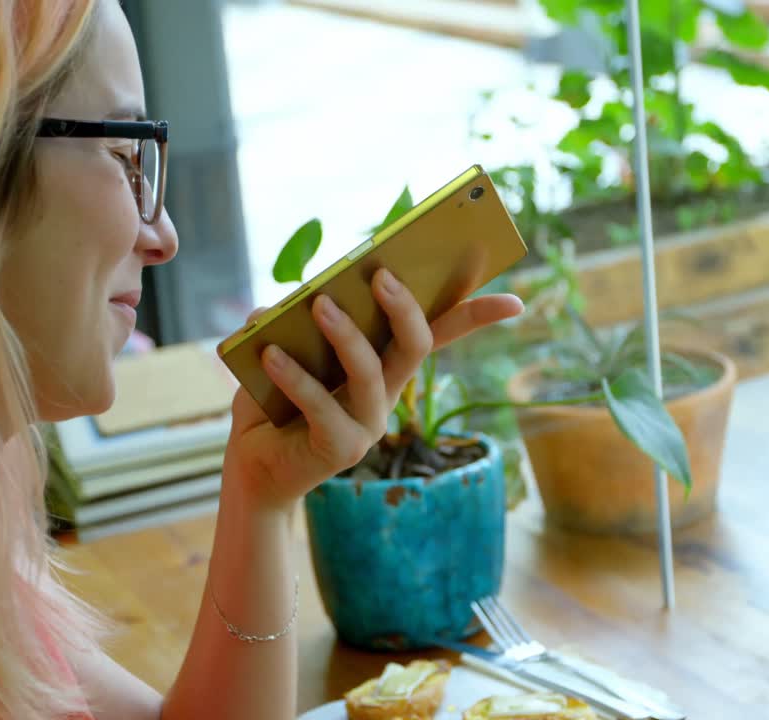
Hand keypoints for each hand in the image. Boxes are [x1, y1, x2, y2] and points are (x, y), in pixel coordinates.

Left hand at [222, 268, 523, 512]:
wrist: (252, 471)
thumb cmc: (271, 403)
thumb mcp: (281, 349)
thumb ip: (290, 319)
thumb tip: (294, 296)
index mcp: (384, 366)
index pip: (440, 335)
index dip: (477, 317)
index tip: (516, 303)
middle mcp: (386, 395)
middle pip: (416, 346)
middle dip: (405, 308)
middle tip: (381, 275)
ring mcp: (369, 425)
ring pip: (371, 372)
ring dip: (345, 334)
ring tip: (318, 304)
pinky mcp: (340, 450)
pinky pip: (321, 404)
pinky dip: (296, 375)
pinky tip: (270, 353)